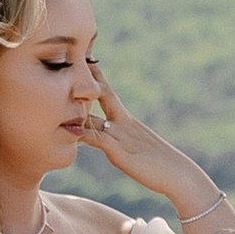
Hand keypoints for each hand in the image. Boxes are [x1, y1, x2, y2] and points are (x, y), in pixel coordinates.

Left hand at [80, 62, 219, 215]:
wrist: (178, 174)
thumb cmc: (160, 165)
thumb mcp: (138, 148)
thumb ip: (122, 141)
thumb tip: (111, 141)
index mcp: (127, 120)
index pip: (107, 92)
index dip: (94, 77)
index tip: (81, 61)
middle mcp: (123, 122)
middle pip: (102, 94)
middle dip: (85, 78)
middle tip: (68, 59)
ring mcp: (121, 135)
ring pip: (95, 115)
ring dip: (77, 105)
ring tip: (56, 92)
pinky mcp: (119, 151)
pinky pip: (97, 139)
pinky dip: (82, 134)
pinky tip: (68, 130)